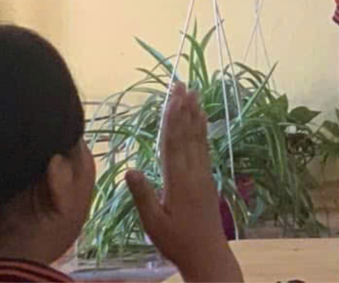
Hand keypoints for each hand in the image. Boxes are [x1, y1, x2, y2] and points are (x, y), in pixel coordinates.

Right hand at [125, 85, 239, 282]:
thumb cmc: (176, 241)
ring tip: (193, 93)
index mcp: (179, 181)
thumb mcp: (153, 223)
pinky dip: (202, 131)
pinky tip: (201, 120)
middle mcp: (194, 172)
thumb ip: (143, 195)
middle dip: (184, 109)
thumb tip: (130, 169)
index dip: (171, 120)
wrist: (207, 253)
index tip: (171, 98)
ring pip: (199, 138)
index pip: (173, 144)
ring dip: (194, 114)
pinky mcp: (208, 178)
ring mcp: (204, 174)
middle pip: (188, 135)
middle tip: (182, 84)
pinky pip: (205, 148)